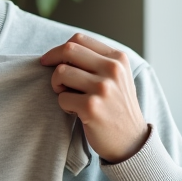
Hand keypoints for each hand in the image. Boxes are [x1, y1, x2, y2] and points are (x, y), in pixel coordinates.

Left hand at [40, 33, 148, 163]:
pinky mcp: (92, 106)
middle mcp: (113, 69)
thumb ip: (96, 61)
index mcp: (118, 58)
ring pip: (60, 72)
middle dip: (52, 62)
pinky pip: (61, 97)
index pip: (79, 39)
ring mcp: (103, 88)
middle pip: (68, 50)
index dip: (58, 49)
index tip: (50, 60)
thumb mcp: (116, 77)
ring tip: (70, 97)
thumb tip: (61, 51)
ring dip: (58, 86)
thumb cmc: (116, 107)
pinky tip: (77, 112)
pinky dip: (64, 106)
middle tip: (54, 79)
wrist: (131, 141)